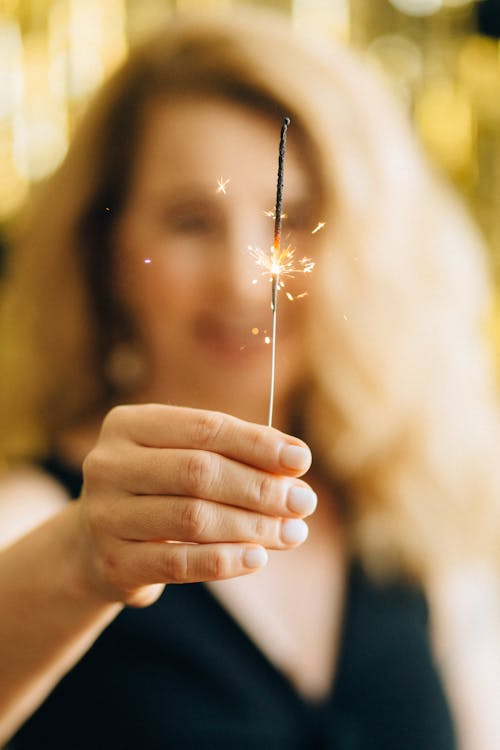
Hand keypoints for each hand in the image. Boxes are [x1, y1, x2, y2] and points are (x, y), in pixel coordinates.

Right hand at [77, 404, 315, 606]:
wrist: (95, 545)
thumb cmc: (157, 489)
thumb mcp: (184, 458)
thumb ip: (233, 454)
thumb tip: (295, 461)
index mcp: (129, 425)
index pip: (204, 428)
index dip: (257, 443)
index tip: (302, 459)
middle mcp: (109, 465)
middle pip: (199, 472)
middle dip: (260, 487)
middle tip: (303, 503)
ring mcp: (105, 515)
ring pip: (193, 517)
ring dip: (253, 526)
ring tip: (292, 533)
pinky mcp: (113, 563)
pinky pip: (179, 563)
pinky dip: (226, 560)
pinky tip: (258, 557)